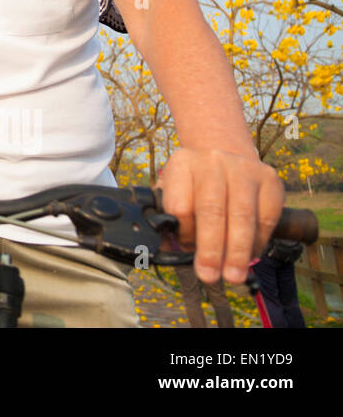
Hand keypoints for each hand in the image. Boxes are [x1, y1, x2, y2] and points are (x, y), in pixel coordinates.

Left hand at [158, 147, 283, 284]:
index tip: (185, 250)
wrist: (226, 156)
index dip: (183, 233)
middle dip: (211, 249)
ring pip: (242, 216)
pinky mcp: (270, 179)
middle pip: (212, 210)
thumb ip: (167, 218)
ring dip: (237, 252)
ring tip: (233, 276)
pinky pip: (266, 217)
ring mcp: (243, 168)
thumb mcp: (174, 192)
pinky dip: (258, 242)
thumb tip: (162, 249)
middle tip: (209, 276)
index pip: (180, 205)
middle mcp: (212, 161)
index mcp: (182, 164)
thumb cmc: (196, 185)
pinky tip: (250, 255)